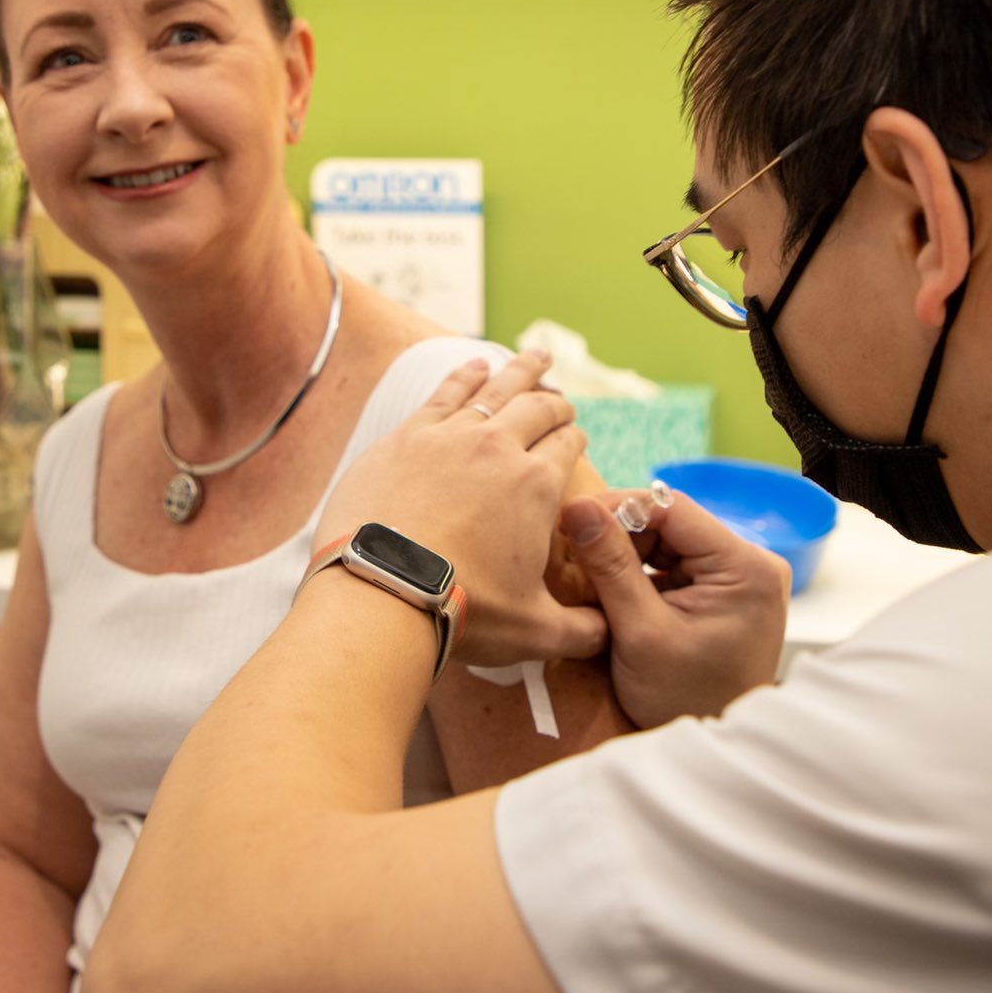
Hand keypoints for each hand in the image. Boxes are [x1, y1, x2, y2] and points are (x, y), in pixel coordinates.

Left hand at [315, 351, 606, 668]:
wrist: (381, 595)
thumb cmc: (462, 613)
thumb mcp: (535, 631)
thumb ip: (580, 630)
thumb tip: (610, 635)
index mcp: (536, 485)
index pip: (568, 445)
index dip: (577, 438)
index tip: (577, 436)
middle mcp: (498, 449)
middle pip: (538, 409)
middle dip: (556, 403)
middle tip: (563, 401)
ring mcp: (449, 437)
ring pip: (495, 388)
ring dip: (521, 370)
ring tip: (537, 358)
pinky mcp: (406, 437)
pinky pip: (444, 393)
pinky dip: (466, 375)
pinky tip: (475, 365)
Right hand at [559, 488, 789, 728]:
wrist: (712, 755)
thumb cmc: (684, 702)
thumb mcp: (639, 632)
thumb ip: (609, 565)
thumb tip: (578, 506)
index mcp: (745, 567)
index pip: (673, 508)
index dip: (618, 507)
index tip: (570, 519)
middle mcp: (753, 564)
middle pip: (672, 524)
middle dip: (621, 536)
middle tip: (573, 552)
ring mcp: (742, 580)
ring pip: (670, 544)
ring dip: (628, 556)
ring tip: (589, 575)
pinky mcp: (726, 596)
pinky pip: (677, 567)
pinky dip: (642, 576)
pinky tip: (614, 592)